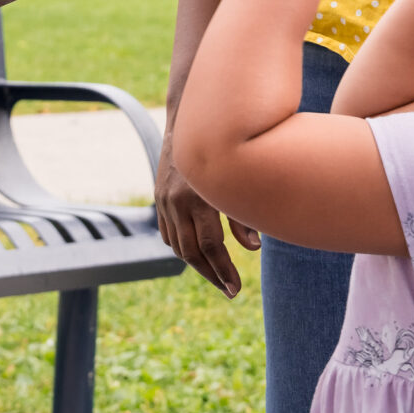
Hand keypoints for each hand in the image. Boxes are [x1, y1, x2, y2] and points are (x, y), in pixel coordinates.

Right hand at [154, 129, 259, 297]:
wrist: (188, 122)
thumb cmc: (223, 150)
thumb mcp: (236, 181)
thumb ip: (243, 216)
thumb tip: (254, 248)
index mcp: (198, 198)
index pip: (211, 247)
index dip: (224, 271)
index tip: (236, 289)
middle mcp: (177, 202)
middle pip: (192, 252)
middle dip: (212, 275)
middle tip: (230, 290)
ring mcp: (164, 201)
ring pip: (177, 246)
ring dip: (197, 264)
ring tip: (217, 276)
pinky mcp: (159, 198)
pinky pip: (168, 233)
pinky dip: (182, 247)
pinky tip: (197, 255)